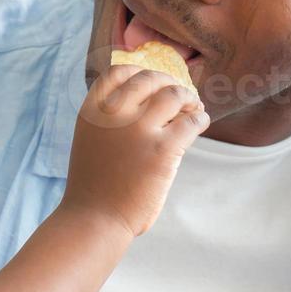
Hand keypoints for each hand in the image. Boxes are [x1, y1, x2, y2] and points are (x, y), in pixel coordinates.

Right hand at [59, 64, 207, 237]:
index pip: (117, 72)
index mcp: (92, 111)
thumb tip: (148, 101)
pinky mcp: (163, 150)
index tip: (152, 81)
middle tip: (180, 94)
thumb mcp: (91, 141)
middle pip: (150, 78)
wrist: (95, 219)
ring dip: (188, 98)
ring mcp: (138, 130)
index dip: (138, 72)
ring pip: (174, 95)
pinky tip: (200, 122)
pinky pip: (191, 122)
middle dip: (168, 83)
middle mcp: (113, 114)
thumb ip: (110, 119)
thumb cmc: (95, 186)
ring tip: (194, 107)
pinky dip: (199, 119)